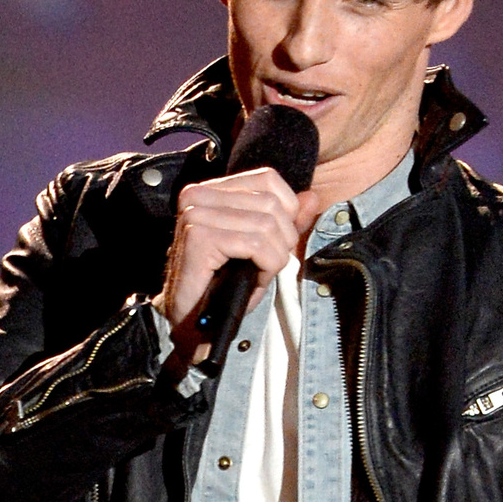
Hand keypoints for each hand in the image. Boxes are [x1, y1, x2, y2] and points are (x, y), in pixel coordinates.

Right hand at [157, 167, 321, 368]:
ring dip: (274, 257)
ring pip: (267, 225)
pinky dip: (266, 267)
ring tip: (258, 276)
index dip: (286, 211)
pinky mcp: (198, 238)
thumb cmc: (221, 285)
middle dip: (282, 240)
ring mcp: (196, 214)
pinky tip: (254, 281)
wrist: (190, 322)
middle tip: (267, 266)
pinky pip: (256, 245)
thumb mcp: (259, 247)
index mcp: (210, 190)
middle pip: (271, 203)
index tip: (275, 241)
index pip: (267, 179)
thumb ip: (286, 220)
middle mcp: (198, 195)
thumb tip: (311, 197)